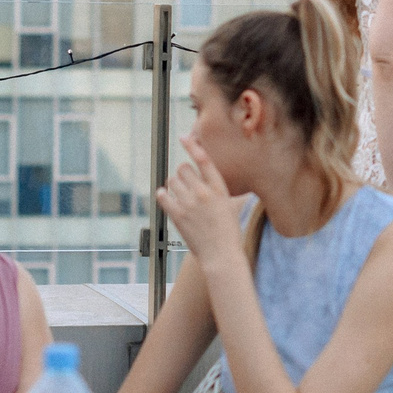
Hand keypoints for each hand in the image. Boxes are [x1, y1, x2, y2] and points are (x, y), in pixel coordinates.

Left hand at [157, 137, 245, 262]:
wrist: (221, 255)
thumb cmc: (228, 233)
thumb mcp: (230, 206)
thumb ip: (217, 190)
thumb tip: (207, 178)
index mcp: (219, 188)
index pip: (204, 159)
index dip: (192, 145)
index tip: (184, 137)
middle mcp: (203, 192)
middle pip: (183, 168)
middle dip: (183, 174)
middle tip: (186, 185)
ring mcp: (189, 204)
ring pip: (172, 181)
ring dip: (174, 186)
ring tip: (181, 196)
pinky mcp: (177, 215)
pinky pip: (163, 196)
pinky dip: (163, 195)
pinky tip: (166, 198)